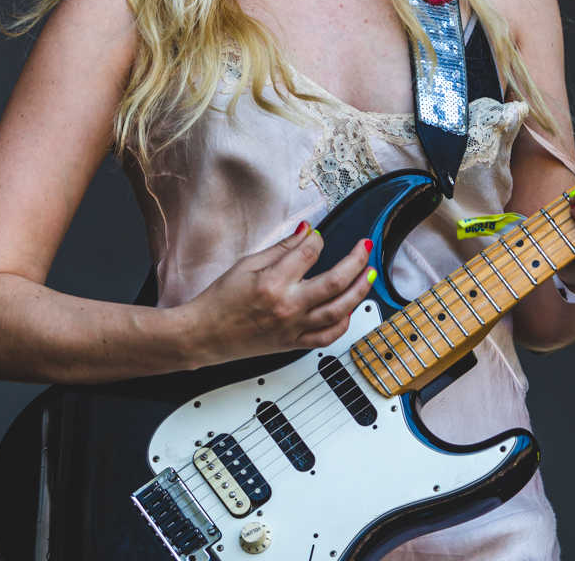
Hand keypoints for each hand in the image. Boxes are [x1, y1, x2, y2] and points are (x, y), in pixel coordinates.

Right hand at [183, 222, 374, 365]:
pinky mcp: (292, 343)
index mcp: (273, 283)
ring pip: (339, 311)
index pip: (310, 253)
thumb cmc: (220, 300)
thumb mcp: (246, 265)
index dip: (318, 239)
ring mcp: (292, 328)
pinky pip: (326, 337)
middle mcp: (287, 306)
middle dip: (356, 260)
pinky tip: (350, 309)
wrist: (204, 334)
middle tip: (365, 247)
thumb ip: (281, 248)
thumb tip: (306, 232)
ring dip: (360, 291)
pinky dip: (343, 323)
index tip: (318, 235)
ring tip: (370, 275)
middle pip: (335, 281)